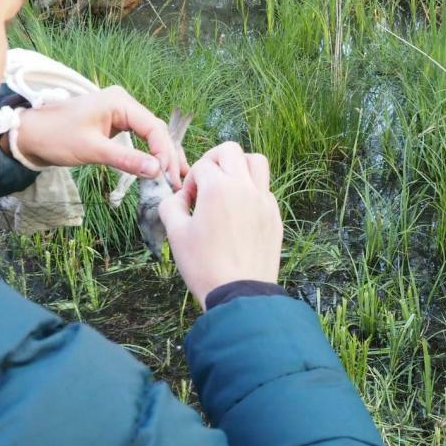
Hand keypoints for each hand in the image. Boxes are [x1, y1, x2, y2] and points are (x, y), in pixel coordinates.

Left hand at [13, 86, 187, 186]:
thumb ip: (126, 159)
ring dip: (162, 155)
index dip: (164, 152)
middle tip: (178, 181)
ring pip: (151, 135)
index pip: (154, 128)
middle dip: (168, 156)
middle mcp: (124, 103)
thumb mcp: (92, 150)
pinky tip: (159, 168)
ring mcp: (121, 112)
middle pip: (157, 130)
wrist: (29, 133)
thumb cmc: (56, 137)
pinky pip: (140, 138)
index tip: (168, 176)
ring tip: (177, 177)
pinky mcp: (115, 123)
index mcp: (120, 102)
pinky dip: (150, 153)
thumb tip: (156, 171)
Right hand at [158, 142, 282, 309]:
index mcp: (219, 188)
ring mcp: (264, 201)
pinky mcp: (275, 216)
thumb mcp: (176, 234)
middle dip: (214, 161)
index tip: (188, 204)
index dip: (190, 182)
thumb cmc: (204, 266)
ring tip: (227, 188)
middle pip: (231, 151)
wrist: (240, 294)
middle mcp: (245, 187)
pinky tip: (240, 212)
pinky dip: (251, 190)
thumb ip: (171, 205)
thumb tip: (178, 197)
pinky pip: (265, 189)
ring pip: (256, 162)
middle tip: (206, 183)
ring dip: (239, 167)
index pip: (202, 166)